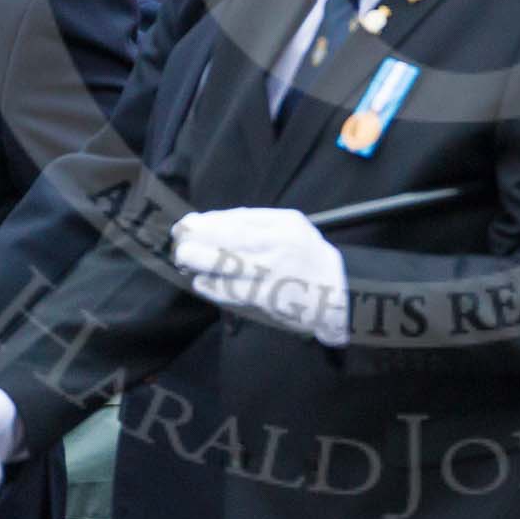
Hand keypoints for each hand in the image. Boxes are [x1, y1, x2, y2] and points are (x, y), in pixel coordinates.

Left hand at [172, 207, 349, 346]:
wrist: (339, 293)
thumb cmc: (308, 257)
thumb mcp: (292, 228)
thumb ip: (257, 223)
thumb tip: (212, 221)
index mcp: (285, 224)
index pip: (240, 219)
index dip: (210, 221)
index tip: (190, 223)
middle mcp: (280, 246)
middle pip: (232, 240)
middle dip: (201, 239)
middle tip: (180, 240)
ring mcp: (274, 274)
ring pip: (229, 266)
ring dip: (202, 263)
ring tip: (185, 260)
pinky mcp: (269, 299)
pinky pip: (234, 292)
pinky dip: (214, 287)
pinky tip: (201, 282)